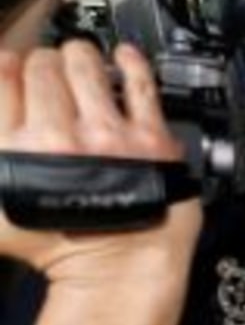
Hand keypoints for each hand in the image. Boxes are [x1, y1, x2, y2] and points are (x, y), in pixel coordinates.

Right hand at [0, 41, 195, 280]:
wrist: (117, 268)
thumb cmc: (59, 246)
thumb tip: (2, 125)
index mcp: (15, 149)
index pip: (3, 78)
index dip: (8, 64)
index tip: (14, 64)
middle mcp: (59, 137)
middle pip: (42, 67)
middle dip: (42, 62)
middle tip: (47, 68)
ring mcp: (108, 135)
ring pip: (86, 66)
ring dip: (78, 56)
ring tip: (78, 58)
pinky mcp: (150, 138)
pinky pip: (141, 85)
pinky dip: (132, 63)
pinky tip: (126, 55)